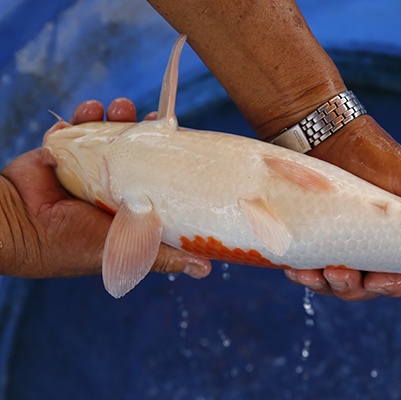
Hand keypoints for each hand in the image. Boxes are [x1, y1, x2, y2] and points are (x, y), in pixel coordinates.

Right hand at [0, 98, 209, 278]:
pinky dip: (80, 117)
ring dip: (113, 115)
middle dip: (140, 127)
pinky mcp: (56, 152)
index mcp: (125, 202)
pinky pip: (72, 128)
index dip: (164, 153)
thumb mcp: (128, 249)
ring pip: (105, 132)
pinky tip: (88, 111)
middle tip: (149, 117)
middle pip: (131, 146)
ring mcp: (80, 166)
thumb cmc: (75, 245)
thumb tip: (206, 269)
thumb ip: (164, 256)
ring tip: (118, 107)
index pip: (153, 171)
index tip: (175, 133)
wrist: (20, 228)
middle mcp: (106, 183)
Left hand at [284, 115, 400, 300]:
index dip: (392, 285)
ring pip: (337, 283)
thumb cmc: (365, 153)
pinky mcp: (316, 240)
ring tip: (310, 274)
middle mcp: (373, 246)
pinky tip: (294, 270)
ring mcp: (343, 244)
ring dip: (325, 286)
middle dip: (352, 289)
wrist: (316, 132)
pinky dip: (303, 275)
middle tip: (336, 275)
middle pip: (368, 287)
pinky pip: (310, 270)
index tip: (375, 281)